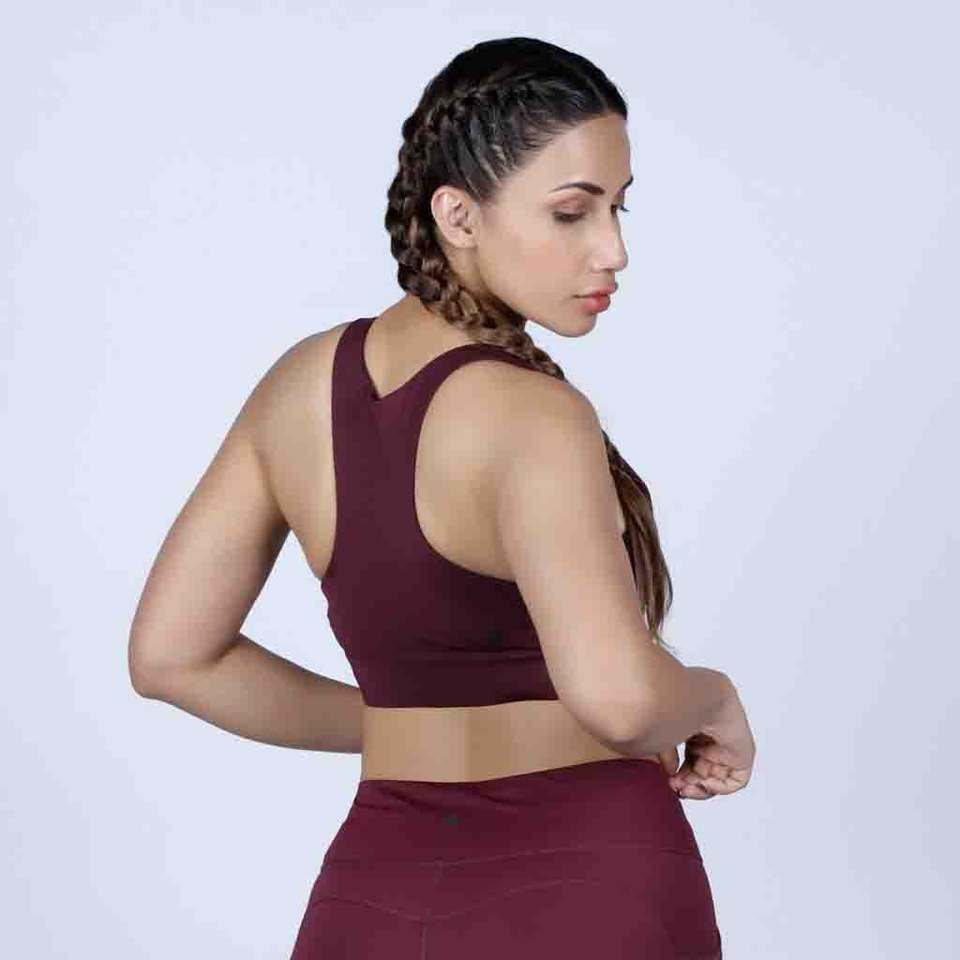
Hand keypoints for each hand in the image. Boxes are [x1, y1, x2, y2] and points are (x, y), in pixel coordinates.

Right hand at [667, 677, 755, 799]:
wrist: (697, 697)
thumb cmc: (673, 707)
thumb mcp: (662, 736)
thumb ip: (666, 756)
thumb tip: (671, 772)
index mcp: (694, 725)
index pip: (689, 757)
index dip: (678, 773)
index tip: (667, 781)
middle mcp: (712, 734)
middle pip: (703, 769)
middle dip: (687, 782)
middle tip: (674, 788)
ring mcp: (727, 743)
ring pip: (717, 776)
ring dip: (699, 787)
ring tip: (684, 789)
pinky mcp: (743, 752)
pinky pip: (736, 779)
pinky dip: (720, 787)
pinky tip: (704, 782)